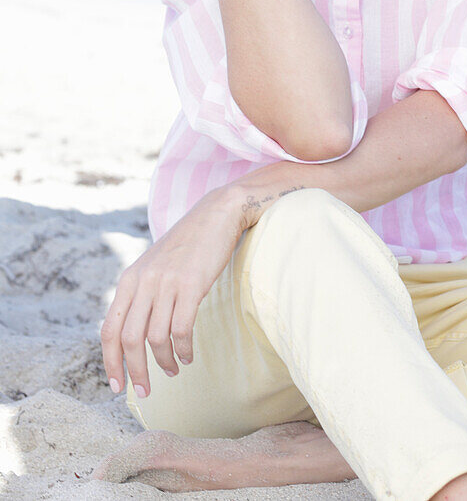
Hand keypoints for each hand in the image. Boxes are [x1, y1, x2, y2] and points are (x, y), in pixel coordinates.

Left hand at [100, 164, 306, 397]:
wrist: (216, 214)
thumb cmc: (187, 245)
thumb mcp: (154, 266)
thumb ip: (141, 295)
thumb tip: (132, 337)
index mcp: (130, 279)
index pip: (108, 329)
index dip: (110, 362)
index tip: (116, 386)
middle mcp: (143, 281)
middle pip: (129, 340)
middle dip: (135, 372)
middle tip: (145, 392)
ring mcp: (167, 282)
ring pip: (155, 338)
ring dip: (164, 363)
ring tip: (174, 371)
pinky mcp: (191, 284)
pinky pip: (181, 328)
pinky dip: (183, 349)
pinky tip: (189, 355)